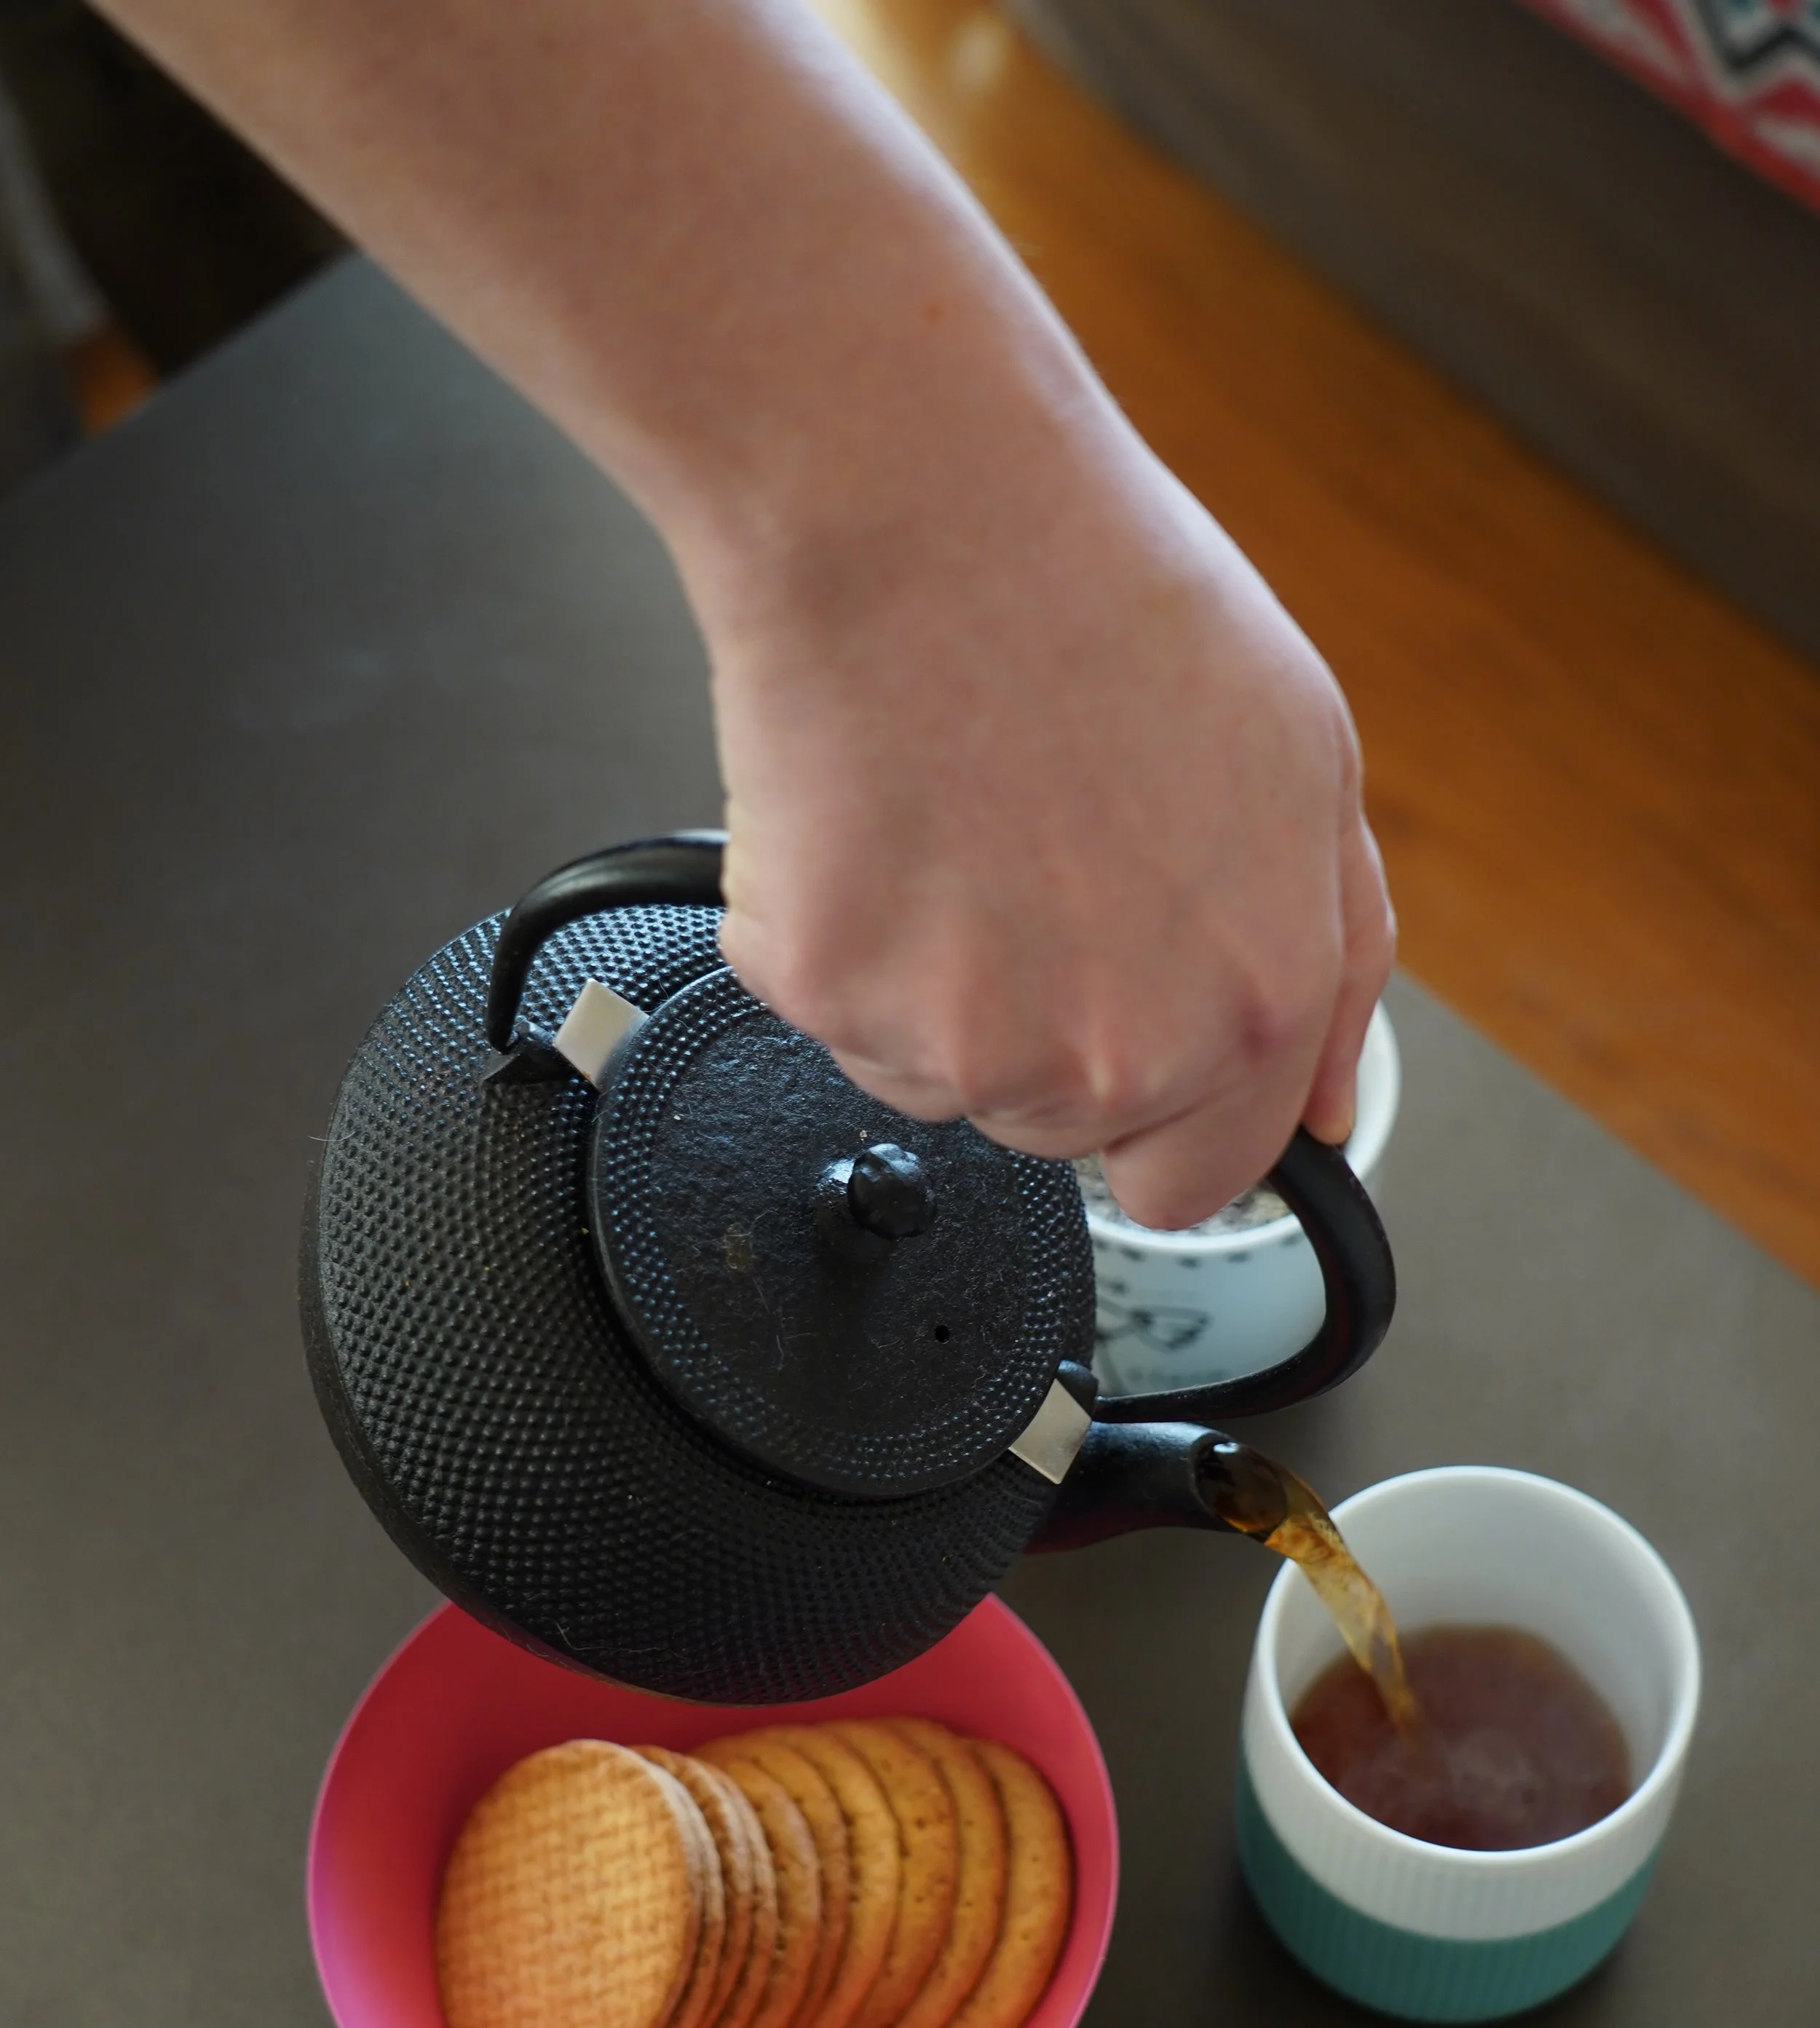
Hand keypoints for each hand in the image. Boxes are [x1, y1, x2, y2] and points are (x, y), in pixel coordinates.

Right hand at [709, 433, 1392, 1231]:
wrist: (921, 504)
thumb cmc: (1105, 597)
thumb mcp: (1308, 763)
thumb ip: (1336, 961)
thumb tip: (1317, 1108)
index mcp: (1252, 1005)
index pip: (1195, 1182)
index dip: (1158, 1114)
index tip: (1120, 1045)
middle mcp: (1120, 1050)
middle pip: (1054, 1133)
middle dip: (1039, 1028)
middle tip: (1025, 861)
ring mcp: (966, 1038)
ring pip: (933, 1077)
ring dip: (931, 983)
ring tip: (954, 817)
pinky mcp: (834, 995)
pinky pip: (827, 1010)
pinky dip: (833, 930)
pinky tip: (875, 811)